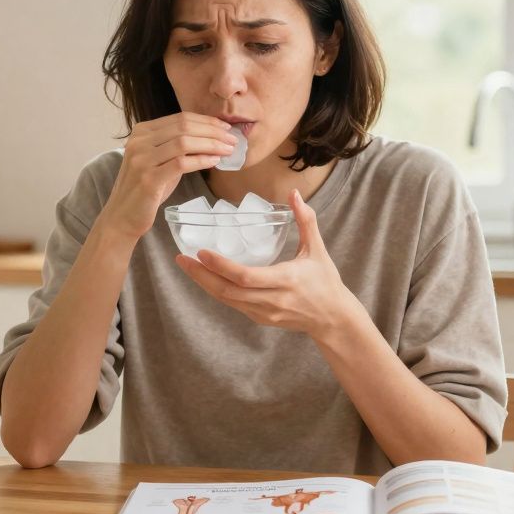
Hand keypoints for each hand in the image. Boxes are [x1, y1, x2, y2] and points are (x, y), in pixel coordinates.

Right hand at [100, 112, 237, 241]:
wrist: (123, 216)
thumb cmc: (146, 189)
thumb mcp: (159, 160)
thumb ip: (176, 146)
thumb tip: (211, 137)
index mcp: (141, 132)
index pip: (180, 118)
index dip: (206, 121)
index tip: (225, 128)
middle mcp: (139, 141)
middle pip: (184, 127)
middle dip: (213, 131)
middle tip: (232, 139)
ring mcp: (142, 159)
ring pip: (184, 142)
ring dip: (211, 145)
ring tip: (228, 150)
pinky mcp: (149, 179)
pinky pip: (181, 163)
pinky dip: (201, 160)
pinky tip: (214, 162)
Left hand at [175, 188, 368, 340]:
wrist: (332, 319)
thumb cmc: (326, 282)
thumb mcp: (318, 250)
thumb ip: (306, 221)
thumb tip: (293, 194)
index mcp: (286, 280)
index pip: (246, 276)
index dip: (221, 266)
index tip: (202, 252)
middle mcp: (272, 300)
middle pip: (228, 291)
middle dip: (201, 276)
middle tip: (181, 258)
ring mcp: (264, 312)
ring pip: (226, 300)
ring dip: (204, 284)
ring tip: (187, 266)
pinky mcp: (260, 319)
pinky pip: (233, 305)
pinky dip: (217, 291)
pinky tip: (205, 278)